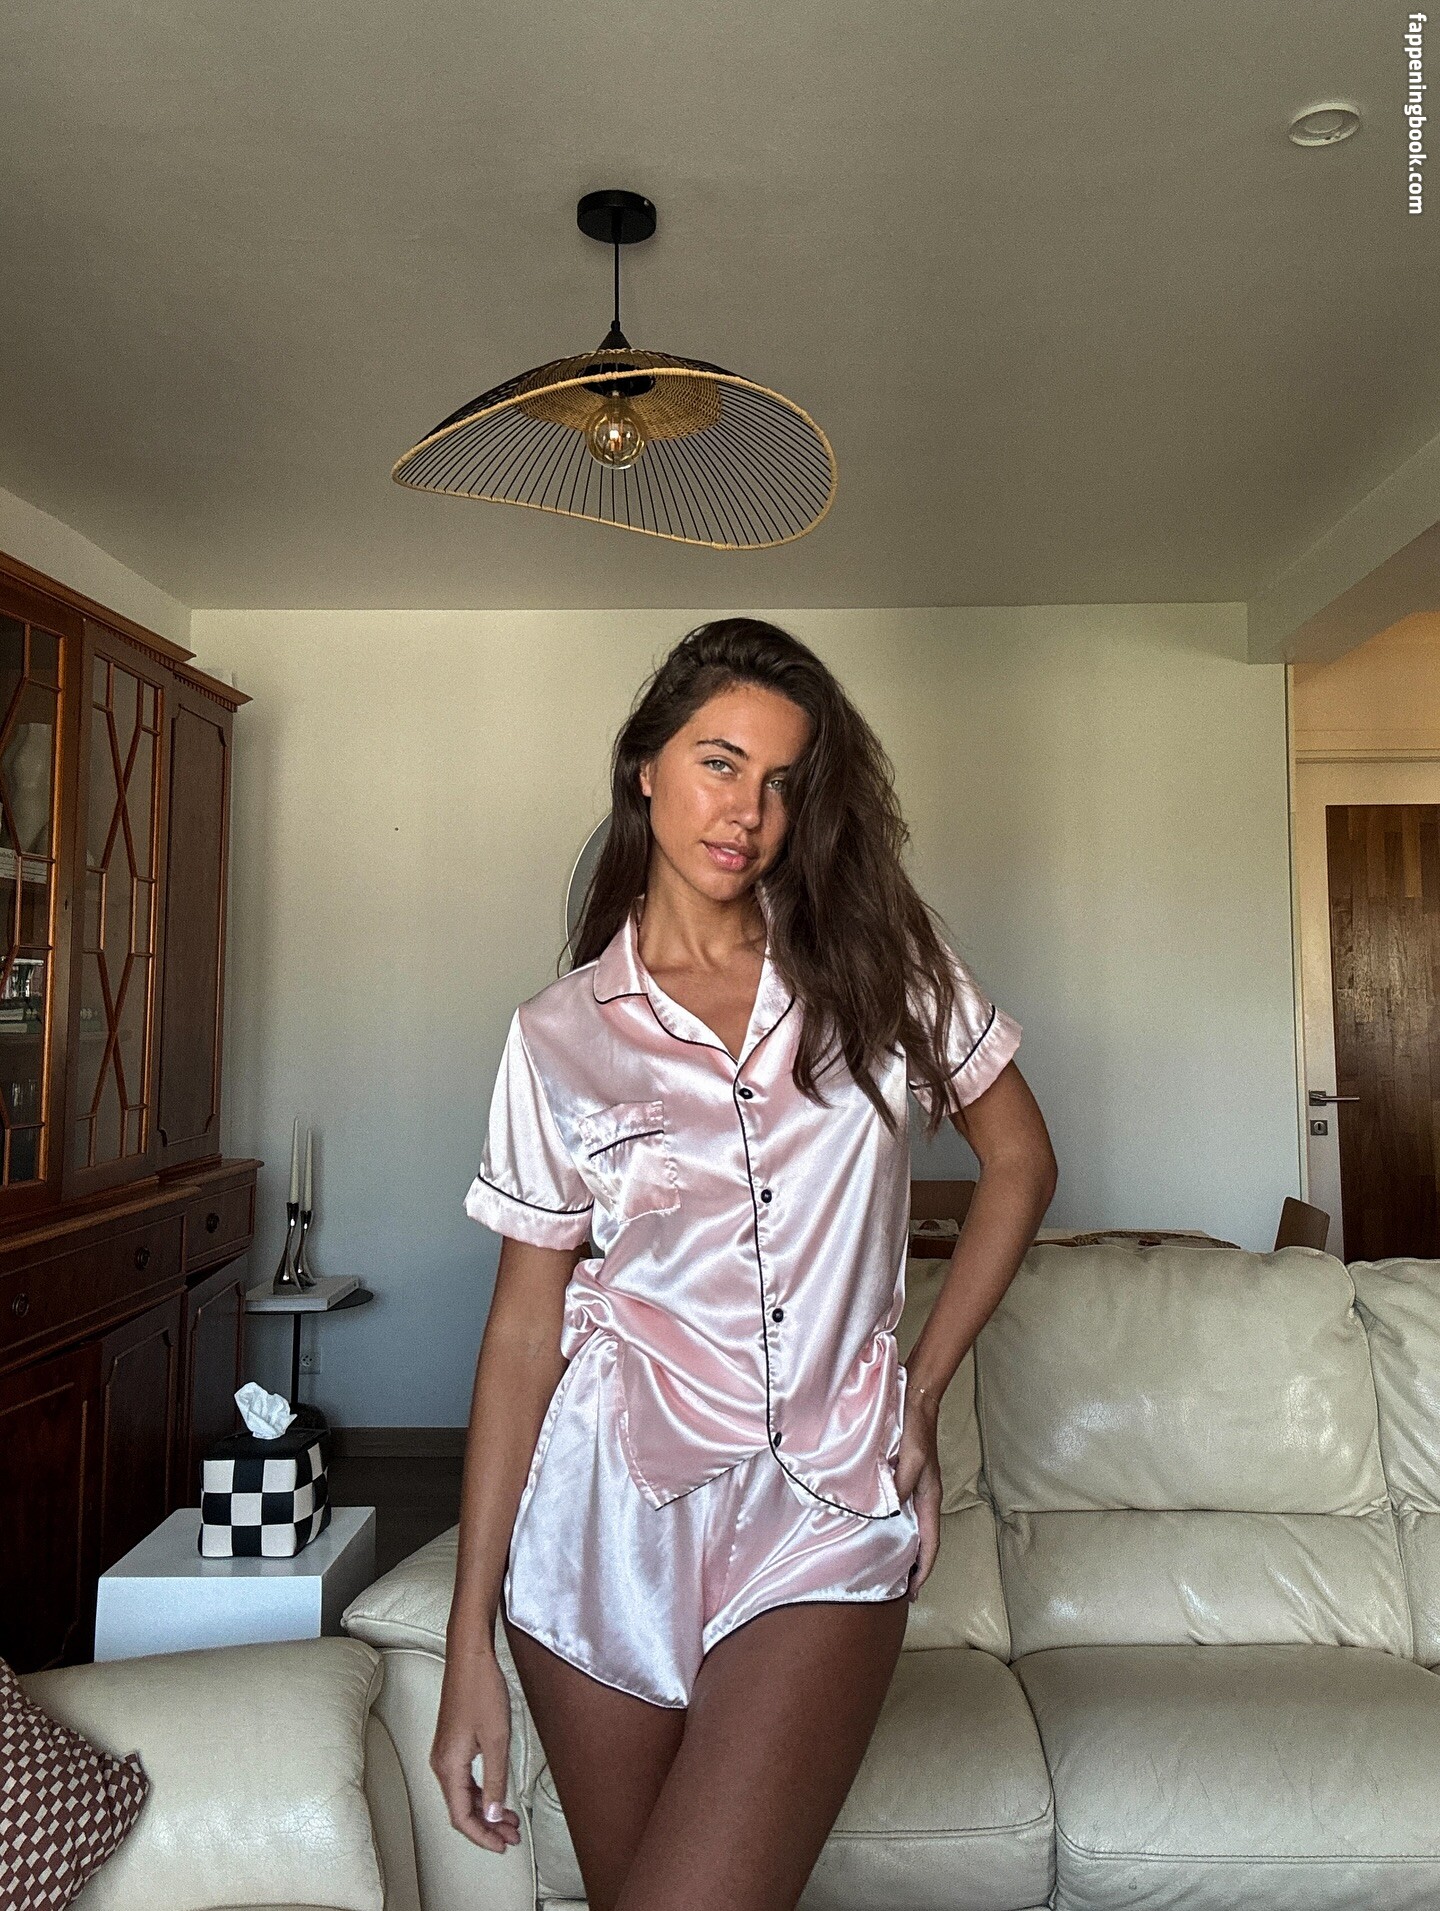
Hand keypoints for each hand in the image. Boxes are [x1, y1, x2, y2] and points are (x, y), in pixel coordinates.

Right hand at [430, 1643, 523, 1853]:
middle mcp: (441, 1763)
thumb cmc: (482, 1691)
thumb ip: (495, 1781)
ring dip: (486, 1810)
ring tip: (510, 1821)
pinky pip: (464, 1779)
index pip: (461, 1817)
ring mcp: (445, 1753)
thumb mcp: (496, 1739)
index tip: (503, 1846)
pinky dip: (481, 1792)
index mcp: (448, 1767)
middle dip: (487, 1826)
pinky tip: (497, 1796)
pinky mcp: (452, 1743)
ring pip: (463, 1795)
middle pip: (461, 1809)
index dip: (482, 1836)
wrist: (470, 1656)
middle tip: (513, 1837)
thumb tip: (491, 1816)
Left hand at [892, 1383, 942, 1599]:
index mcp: (930, 1497)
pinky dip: (898, 1527)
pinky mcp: (908, 1478)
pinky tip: (883, 1530)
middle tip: (898, 1587)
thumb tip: (888, 1515)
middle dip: (915, 1565)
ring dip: (906, 1547)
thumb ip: (899, 1489)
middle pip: (924, 1539)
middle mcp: (926, 1497)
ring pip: (914, 1527)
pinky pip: (905, 1512)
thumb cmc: (915, 1430)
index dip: (922, 1569)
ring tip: (891, 1566)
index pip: (930, 1543)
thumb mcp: (909, 1461)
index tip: (912, 1592)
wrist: (916, 1401)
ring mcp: (918, 1488)